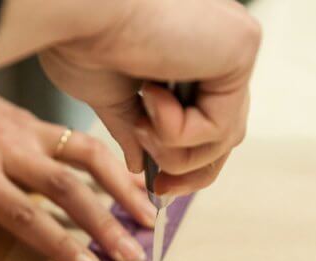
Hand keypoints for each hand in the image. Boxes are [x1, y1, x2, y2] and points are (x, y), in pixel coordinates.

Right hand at [0, 0, 260, 195]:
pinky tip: (152, 95)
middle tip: (160, 189)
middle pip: (224, 132)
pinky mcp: (242, 47)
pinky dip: (179, 131)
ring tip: (141, 121)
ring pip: (224, 136)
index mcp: (188, 48)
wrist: (74, 13)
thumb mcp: (111, 97)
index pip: (206, 117)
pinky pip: (221, 126)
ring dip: (174, 149)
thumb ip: (134, 128)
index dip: (184, 160)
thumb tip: (140, 164)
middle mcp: (216, 41)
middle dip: (189, 170)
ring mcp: (233, 43)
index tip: (157, 186)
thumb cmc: (80, 39)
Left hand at [0, 82, 155, 260]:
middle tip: (132, 254)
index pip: (27, 217)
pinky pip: (80, 139)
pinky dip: (111, 160)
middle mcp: (8, 152)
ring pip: (86, 156)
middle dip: (105, 224)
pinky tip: (133, 179)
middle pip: (67, 189)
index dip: (61, 245)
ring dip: (122, 186)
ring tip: (148, 215)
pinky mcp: (32, 119)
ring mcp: (26, 132)